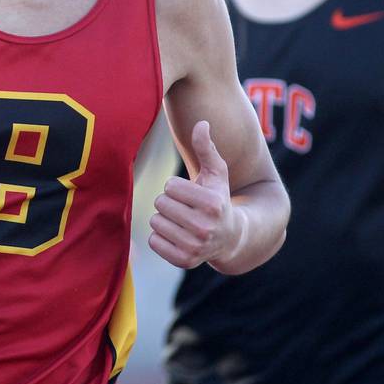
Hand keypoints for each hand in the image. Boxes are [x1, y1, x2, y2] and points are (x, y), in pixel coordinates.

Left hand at [149, 121, 245, 270]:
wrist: (230, 237)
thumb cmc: (218, 199)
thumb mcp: (217, 173)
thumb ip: (206, 148)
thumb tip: (201, 123)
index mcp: (213, 204)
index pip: (170, 186)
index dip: (177, 187)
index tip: (190, 194)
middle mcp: (205, 228)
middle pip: (161, 203)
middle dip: (169, 202)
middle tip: (185, 209)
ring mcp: (195, 247)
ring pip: (155, 222)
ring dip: (164, 219)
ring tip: (182, 221)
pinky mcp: (184, 261)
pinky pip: (153, 241)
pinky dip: (160, 237)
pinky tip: (177, 235)